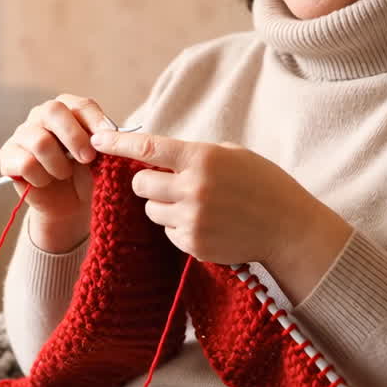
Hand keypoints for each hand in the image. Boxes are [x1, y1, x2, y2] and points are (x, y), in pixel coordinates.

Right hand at [0, 95, 116, 251]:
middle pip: (53, 111)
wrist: (67, 203)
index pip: (79, 105)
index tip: (110, 137)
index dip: (96, 120)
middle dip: (74, 137)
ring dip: (59, 164)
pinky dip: (42, 178)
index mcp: (65, 109)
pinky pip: (26, 164)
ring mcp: (21, 134)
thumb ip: (100, 141)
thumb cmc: (83, 172)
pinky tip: (46, 182)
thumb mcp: (97, 155)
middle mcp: (40, 115)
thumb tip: (108, 134)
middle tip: (88, 158)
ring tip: (64, 174)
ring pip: (40, 141)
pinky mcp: (8, 157)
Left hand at [89, 130, 351, 300]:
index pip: (148, 147)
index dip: (118, 143)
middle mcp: (193, 188)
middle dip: (148, 182)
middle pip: (141, 184)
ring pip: (151, 210)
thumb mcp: (231, 155)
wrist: (288, 228)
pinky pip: (168, 232)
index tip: (98, 141)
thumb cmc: (262, 184)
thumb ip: (193, 154)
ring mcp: (192, 219)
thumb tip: (154, 153)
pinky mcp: (194, 244)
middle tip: (167, 183)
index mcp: (202, 158)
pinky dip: (179, 227)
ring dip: (163, 206)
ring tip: (195, 204)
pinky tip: (205, 223)